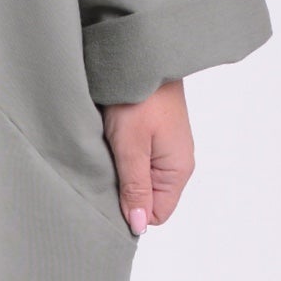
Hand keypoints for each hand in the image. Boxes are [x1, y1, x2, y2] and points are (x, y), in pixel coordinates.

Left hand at [100, 77, 193, 236]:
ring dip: (120, 169)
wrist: (141, 55)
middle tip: (103, 172)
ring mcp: (165, 144)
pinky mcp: (153, 130)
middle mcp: (175, 161)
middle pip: (148, 195)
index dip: (132, 210)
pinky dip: (120, 152)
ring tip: (104, 152)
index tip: (109, 194)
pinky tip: (107, 140)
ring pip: (140, 175)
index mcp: (178, 170)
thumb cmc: (139, 99)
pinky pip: (137, 155)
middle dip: (124, 190)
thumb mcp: (131, 147)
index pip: (157, 213)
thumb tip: (139, 226)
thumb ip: (135, 188)